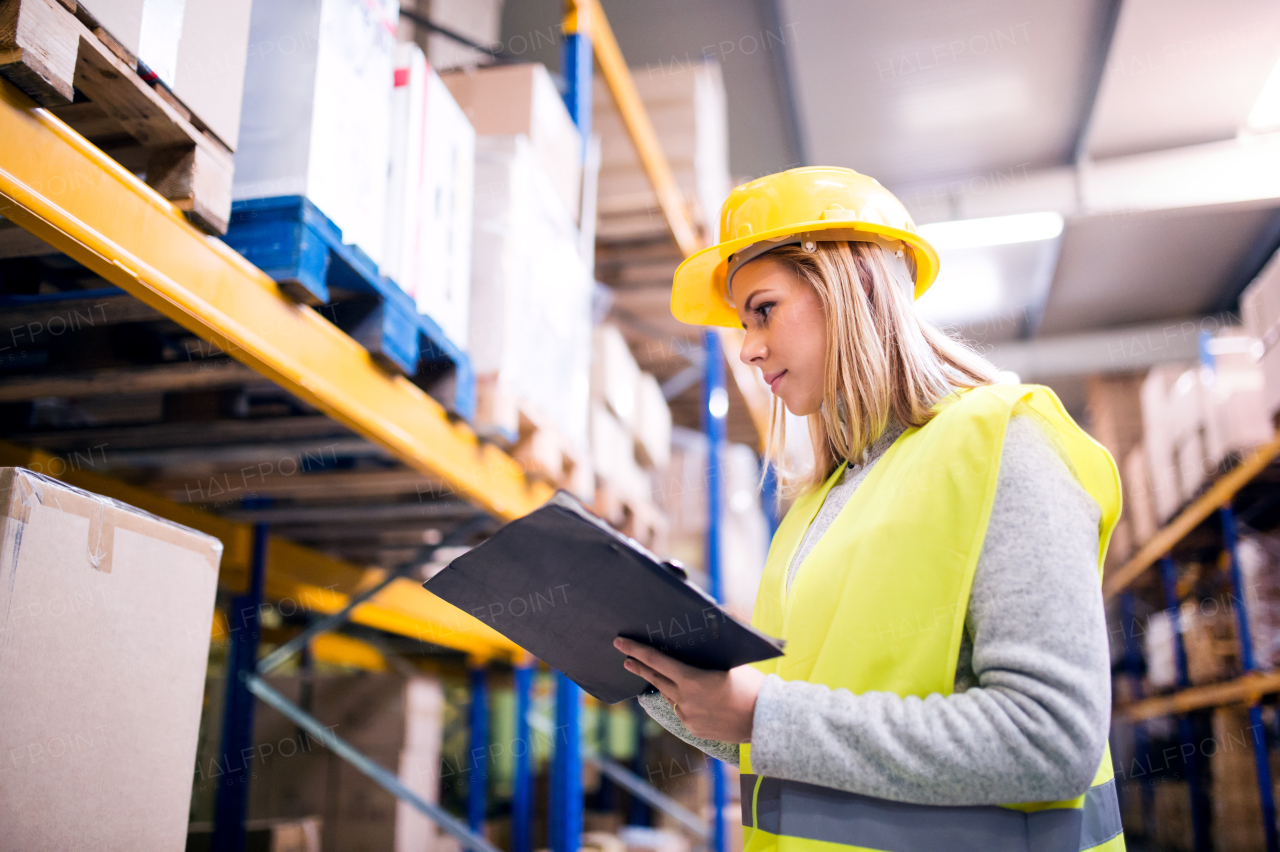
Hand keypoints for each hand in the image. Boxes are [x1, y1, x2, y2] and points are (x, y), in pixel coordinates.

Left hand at [614, 636, 764, 742]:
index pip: (656, 660)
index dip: (636, 650)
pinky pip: (682, 711)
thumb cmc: (752, 686)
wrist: (766, 721)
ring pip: (669, 696)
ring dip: (661, 684)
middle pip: (655, 679)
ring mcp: (688, 717)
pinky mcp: (694, 730)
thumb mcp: (731, 663)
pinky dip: (682, 701)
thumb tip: (707, 628)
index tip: (620, 643)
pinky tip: (686, 697)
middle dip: (639, 667)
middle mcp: (684, 700)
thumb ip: (711, 653)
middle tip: (626, 658)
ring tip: (652, 675)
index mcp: (691, 679)